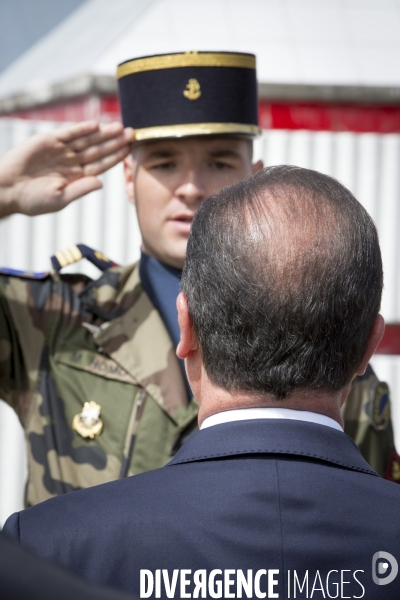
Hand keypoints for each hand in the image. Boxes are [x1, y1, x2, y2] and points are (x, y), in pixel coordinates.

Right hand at [0, 121, 134, 217]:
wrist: (7, 190)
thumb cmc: (32, 200)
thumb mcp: (60, 199)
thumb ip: (81, 189)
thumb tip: (102, 183)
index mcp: (76, 176)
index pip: (101, 165)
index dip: (115, 157)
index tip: (130, 150)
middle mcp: (71, 161)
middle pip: (97, 150)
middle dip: (115, 142)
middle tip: (133, 133)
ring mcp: (60, 150)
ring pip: (86, 139)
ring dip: (102, 133)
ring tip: (119, 127)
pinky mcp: (48, 141)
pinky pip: (67, 133)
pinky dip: (80, 129)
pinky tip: (95, 125)